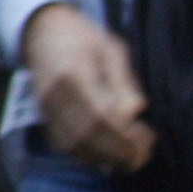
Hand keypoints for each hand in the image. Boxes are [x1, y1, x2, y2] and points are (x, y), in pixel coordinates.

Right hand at [22, 2, 151, 173]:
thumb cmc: (86, 39)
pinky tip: (110, 158)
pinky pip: (64, 144)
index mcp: (74, 73)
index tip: (148, 137)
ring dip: (106, 158)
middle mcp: (54, 94)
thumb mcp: (113, 50)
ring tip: (133, 158)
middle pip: (86, 134)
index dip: (125, 133)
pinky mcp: (44, 116)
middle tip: (145, 154)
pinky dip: (88, 157)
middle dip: (119, 151)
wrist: (44, 32)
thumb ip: (124, 82)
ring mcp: (46, 107)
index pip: (100, 114)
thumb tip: (136, 111)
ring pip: (73, 144)